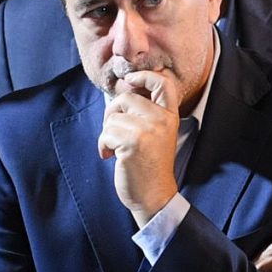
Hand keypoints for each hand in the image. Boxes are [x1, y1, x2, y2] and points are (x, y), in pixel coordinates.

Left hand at [99, 63, 180, 221]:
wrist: (153, 197)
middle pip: (127, 97)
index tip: (130, 79)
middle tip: (113, 131)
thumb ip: (145, 114)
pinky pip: (106, 132)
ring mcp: (148, 131)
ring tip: (114, 148)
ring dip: (106, 133)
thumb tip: (122, 92)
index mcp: (169, 117)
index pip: (163, 84)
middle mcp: (162, 120)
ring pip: (113, 116)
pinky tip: (110, 156)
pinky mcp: (133, 142)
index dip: (144, 75)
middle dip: (112, 112)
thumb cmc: (149, 167)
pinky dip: (102, 145)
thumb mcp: (156, 135)